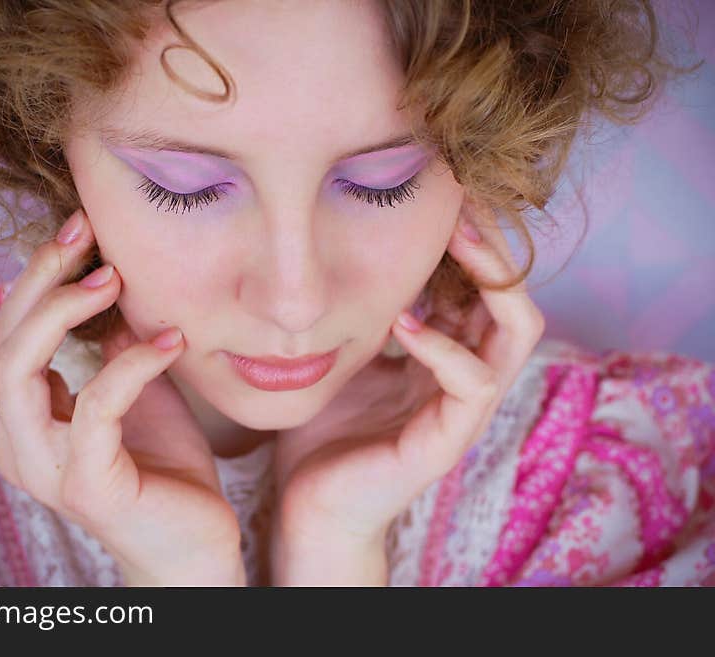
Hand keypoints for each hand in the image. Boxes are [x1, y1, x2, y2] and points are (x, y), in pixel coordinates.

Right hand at [0, 208, 245, 585]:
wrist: (193, 543)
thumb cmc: (164, 467)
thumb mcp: (136, 392)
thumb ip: (113, 347)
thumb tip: (109, 284)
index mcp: (27, 418)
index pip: (10, 334)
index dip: (37, 277)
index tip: (79, 228)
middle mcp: (21, 442)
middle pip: (2, 344)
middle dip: (38, 280)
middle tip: (83, 233)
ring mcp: (47, 468)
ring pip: (17, 373)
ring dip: (61, 313)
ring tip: (114, 277)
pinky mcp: (86, 486)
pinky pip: (96, 408)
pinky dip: (130, 365)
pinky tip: (171, 341)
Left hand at [271, 199, 545, 584]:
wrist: (309, 506)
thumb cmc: (321, 431)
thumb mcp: (342, 354)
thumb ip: (360, 312)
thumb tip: (347, 250)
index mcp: (443, 356)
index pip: (482, 288)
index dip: (473, 241)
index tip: (445, 194)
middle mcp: (462, 377)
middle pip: (513, 300)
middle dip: (494, 248)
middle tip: (462, 204)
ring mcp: (460, 412)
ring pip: (516, 335)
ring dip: (489, 281)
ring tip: (455, 239)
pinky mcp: (445, 443)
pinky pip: (472, 385)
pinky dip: (444, 347)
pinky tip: (402, 323)